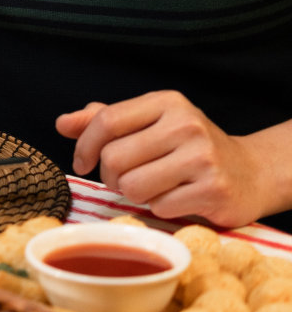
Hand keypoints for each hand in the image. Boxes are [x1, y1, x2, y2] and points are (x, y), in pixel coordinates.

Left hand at [57, 91, 276, 228]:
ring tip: (152, 187)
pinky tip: (177, 198)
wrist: (250, 173)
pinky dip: (160, 208)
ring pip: (132, 186)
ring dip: (134, 194)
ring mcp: (203, 157)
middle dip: (111, 176)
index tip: (82, 162)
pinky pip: (158, 207)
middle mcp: (186, 125)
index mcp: (166, 102)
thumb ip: (105, 121)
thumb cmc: (187, 147)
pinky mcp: (213, 190)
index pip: (106, 121)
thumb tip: (62, 123)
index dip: (84, 146)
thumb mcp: (149, 124)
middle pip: (114, 158)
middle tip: (125, 179)